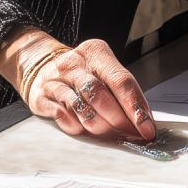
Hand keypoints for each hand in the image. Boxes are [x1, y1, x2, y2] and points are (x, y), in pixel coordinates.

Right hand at [0, 30, 154, 138]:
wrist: (41, 66)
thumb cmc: (82, 73)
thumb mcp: (102, 71)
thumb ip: (122, 92)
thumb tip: (144, 121)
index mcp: (96, 52)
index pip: (121, 80)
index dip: (136, 108)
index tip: (147, 128)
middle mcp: (74, 63)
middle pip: (101, 94)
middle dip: (119, 119)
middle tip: (130, 135)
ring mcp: (55, 79)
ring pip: (81, 106)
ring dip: (98, 125)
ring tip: (108, 134)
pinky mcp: (40, 96)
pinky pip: (60, 114)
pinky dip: (74, 125)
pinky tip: (81, 129)